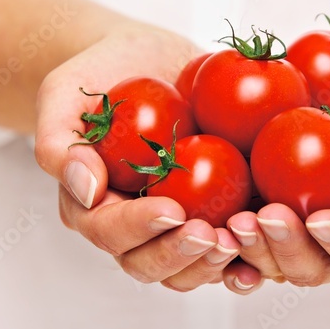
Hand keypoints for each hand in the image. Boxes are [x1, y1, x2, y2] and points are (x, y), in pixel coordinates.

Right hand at [34, 23, 242, 290]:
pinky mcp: (214, 214)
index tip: (172, 209)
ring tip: (243, 238)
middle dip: (182, 256)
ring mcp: (175, 225)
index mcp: (93, 208)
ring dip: (216, 264)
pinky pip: (231, 249)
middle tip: (212, 233)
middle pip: (151, 265)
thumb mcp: (62, 96)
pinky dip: (250, 255)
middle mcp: (134, 228)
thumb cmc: (94, 75)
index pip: (111, 233)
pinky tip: (270, 244)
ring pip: (191, 269)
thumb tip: (87, 189)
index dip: (140, 229)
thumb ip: (60, 144)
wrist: (140, 59)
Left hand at [226, 59, 329, 287]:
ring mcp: (299, 235)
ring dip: (251, 249)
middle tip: (266, 216)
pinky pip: (243, 237)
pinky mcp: (264, 214)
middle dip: (287, 249)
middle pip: (312, 268)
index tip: (322, 219)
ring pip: (272, 261)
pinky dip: (224, 239)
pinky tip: (208, 225)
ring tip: (233, 220)